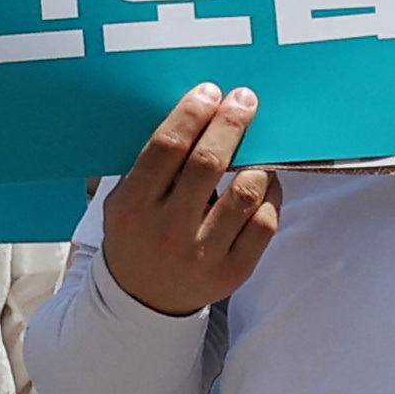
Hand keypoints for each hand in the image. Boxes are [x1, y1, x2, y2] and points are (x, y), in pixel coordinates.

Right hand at [101, 86, 281, 317]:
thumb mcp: (123, 200)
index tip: (210, 93)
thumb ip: (151, 164)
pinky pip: (265, 223)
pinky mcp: (233, 271)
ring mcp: (203, 254)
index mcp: (134, 206)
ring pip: (246, 192)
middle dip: (231, 123)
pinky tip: (263, 183)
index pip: (167, 147)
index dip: (193, 113)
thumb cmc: (137, 236)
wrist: (143, 300)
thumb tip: (198, 112)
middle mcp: (168, 230)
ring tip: (256, 149)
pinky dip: (270, 195)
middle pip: (209, 163)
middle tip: (244, 101)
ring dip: (257, 161)